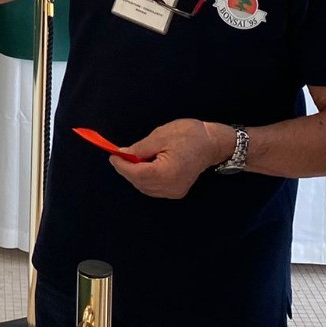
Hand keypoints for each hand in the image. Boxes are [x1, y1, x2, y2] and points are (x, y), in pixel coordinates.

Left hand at [108, 119, 230, 198]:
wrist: (213, 143)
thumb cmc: (188, 135)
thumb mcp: (160, 136)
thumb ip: (139, 148)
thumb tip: (122, 154)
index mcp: (167, 173)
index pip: (137, 174)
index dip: (122, 166)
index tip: (112, 155)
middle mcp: (171, 187)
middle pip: (140, 183)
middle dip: (127, 170)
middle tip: (119, 156)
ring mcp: (175, 191)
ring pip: (146, 188)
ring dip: (135, 175)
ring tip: (131, 159)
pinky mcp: (177, 191)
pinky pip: (155, 188)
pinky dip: (145, 179)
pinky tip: (143, 166)